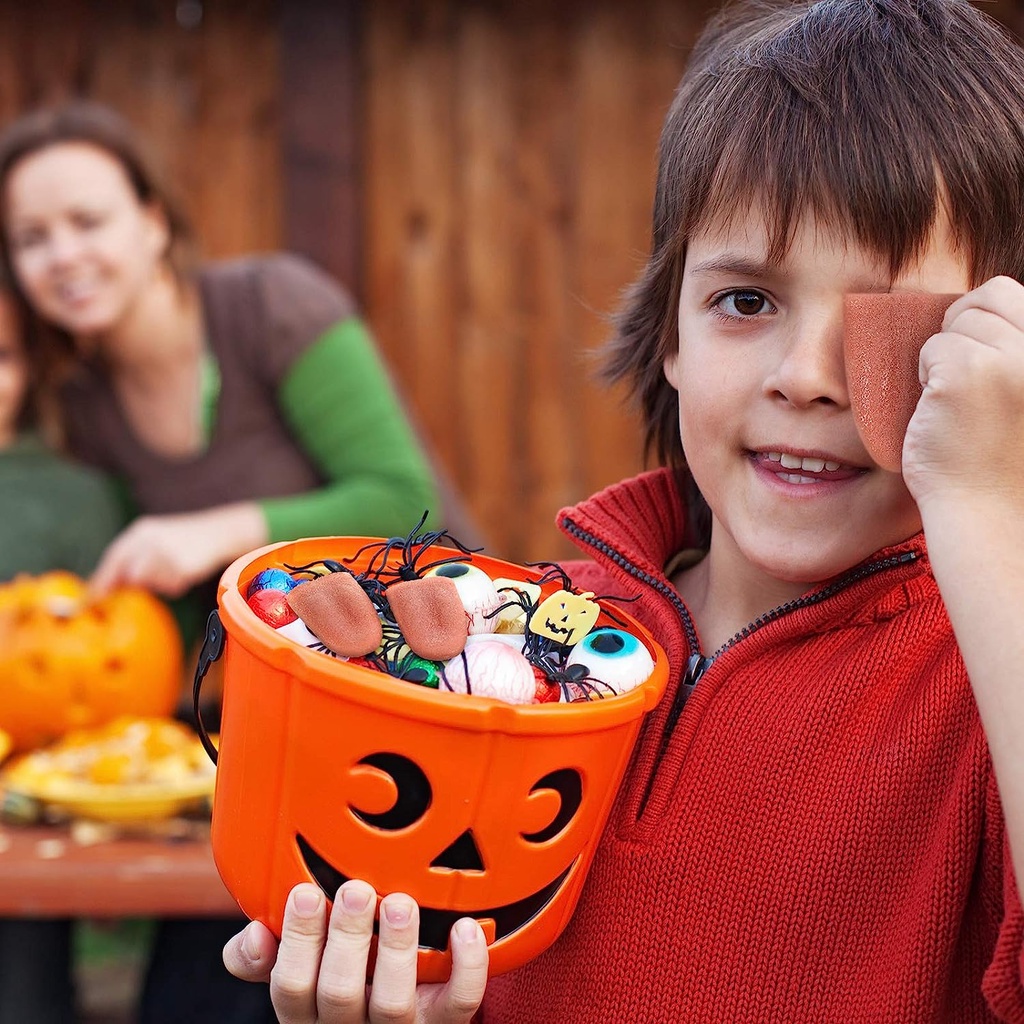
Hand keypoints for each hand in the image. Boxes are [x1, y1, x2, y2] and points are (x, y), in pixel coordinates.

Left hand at [89, 502, 267, 598]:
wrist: (219, 532)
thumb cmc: (184, 541)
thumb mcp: (155, 540)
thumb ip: (132, 558)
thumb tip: (104, 586)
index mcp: (140, 531)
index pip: (112, 560)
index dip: (99, 583)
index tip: (86, 604)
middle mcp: (149, 539)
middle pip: (127, 574)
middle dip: (127, 588)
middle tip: (125, 600)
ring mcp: (165, 552)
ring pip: (148, 583)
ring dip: (159, 584)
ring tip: (174, 572)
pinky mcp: (181, 565)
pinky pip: (170, 586)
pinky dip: (176, 585)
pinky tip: (186, 571)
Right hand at [223, 882, 487, 1023]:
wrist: (401, 1018)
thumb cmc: (340, 971)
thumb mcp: (299, 971)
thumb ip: (266, 954)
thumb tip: (254, 932)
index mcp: (308, 1011)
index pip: (290, 988)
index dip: (296, 942)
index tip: (305, 891)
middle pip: (339, 994)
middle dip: (346, 939)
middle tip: (356, 890)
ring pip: (394, 1003)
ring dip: (395, 949)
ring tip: (399, 902)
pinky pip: (459, 1004)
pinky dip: (466, 966)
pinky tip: (464, 926)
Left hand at [902, 276, 1023, 517]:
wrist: (989, 511)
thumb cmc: (1004, 454)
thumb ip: (1017, 349)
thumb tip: (979, 299)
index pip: (1012, 291)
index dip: (983, 319)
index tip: (981, 362)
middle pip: (988, 294)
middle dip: (963, 327)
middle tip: (961, 377)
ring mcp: (1015, 355)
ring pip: (958, 320)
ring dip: (945, 357)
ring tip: (960, 402)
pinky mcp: (971, 370)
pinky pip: (931, 346)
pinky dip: (925, 374)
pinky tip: (943, 410)